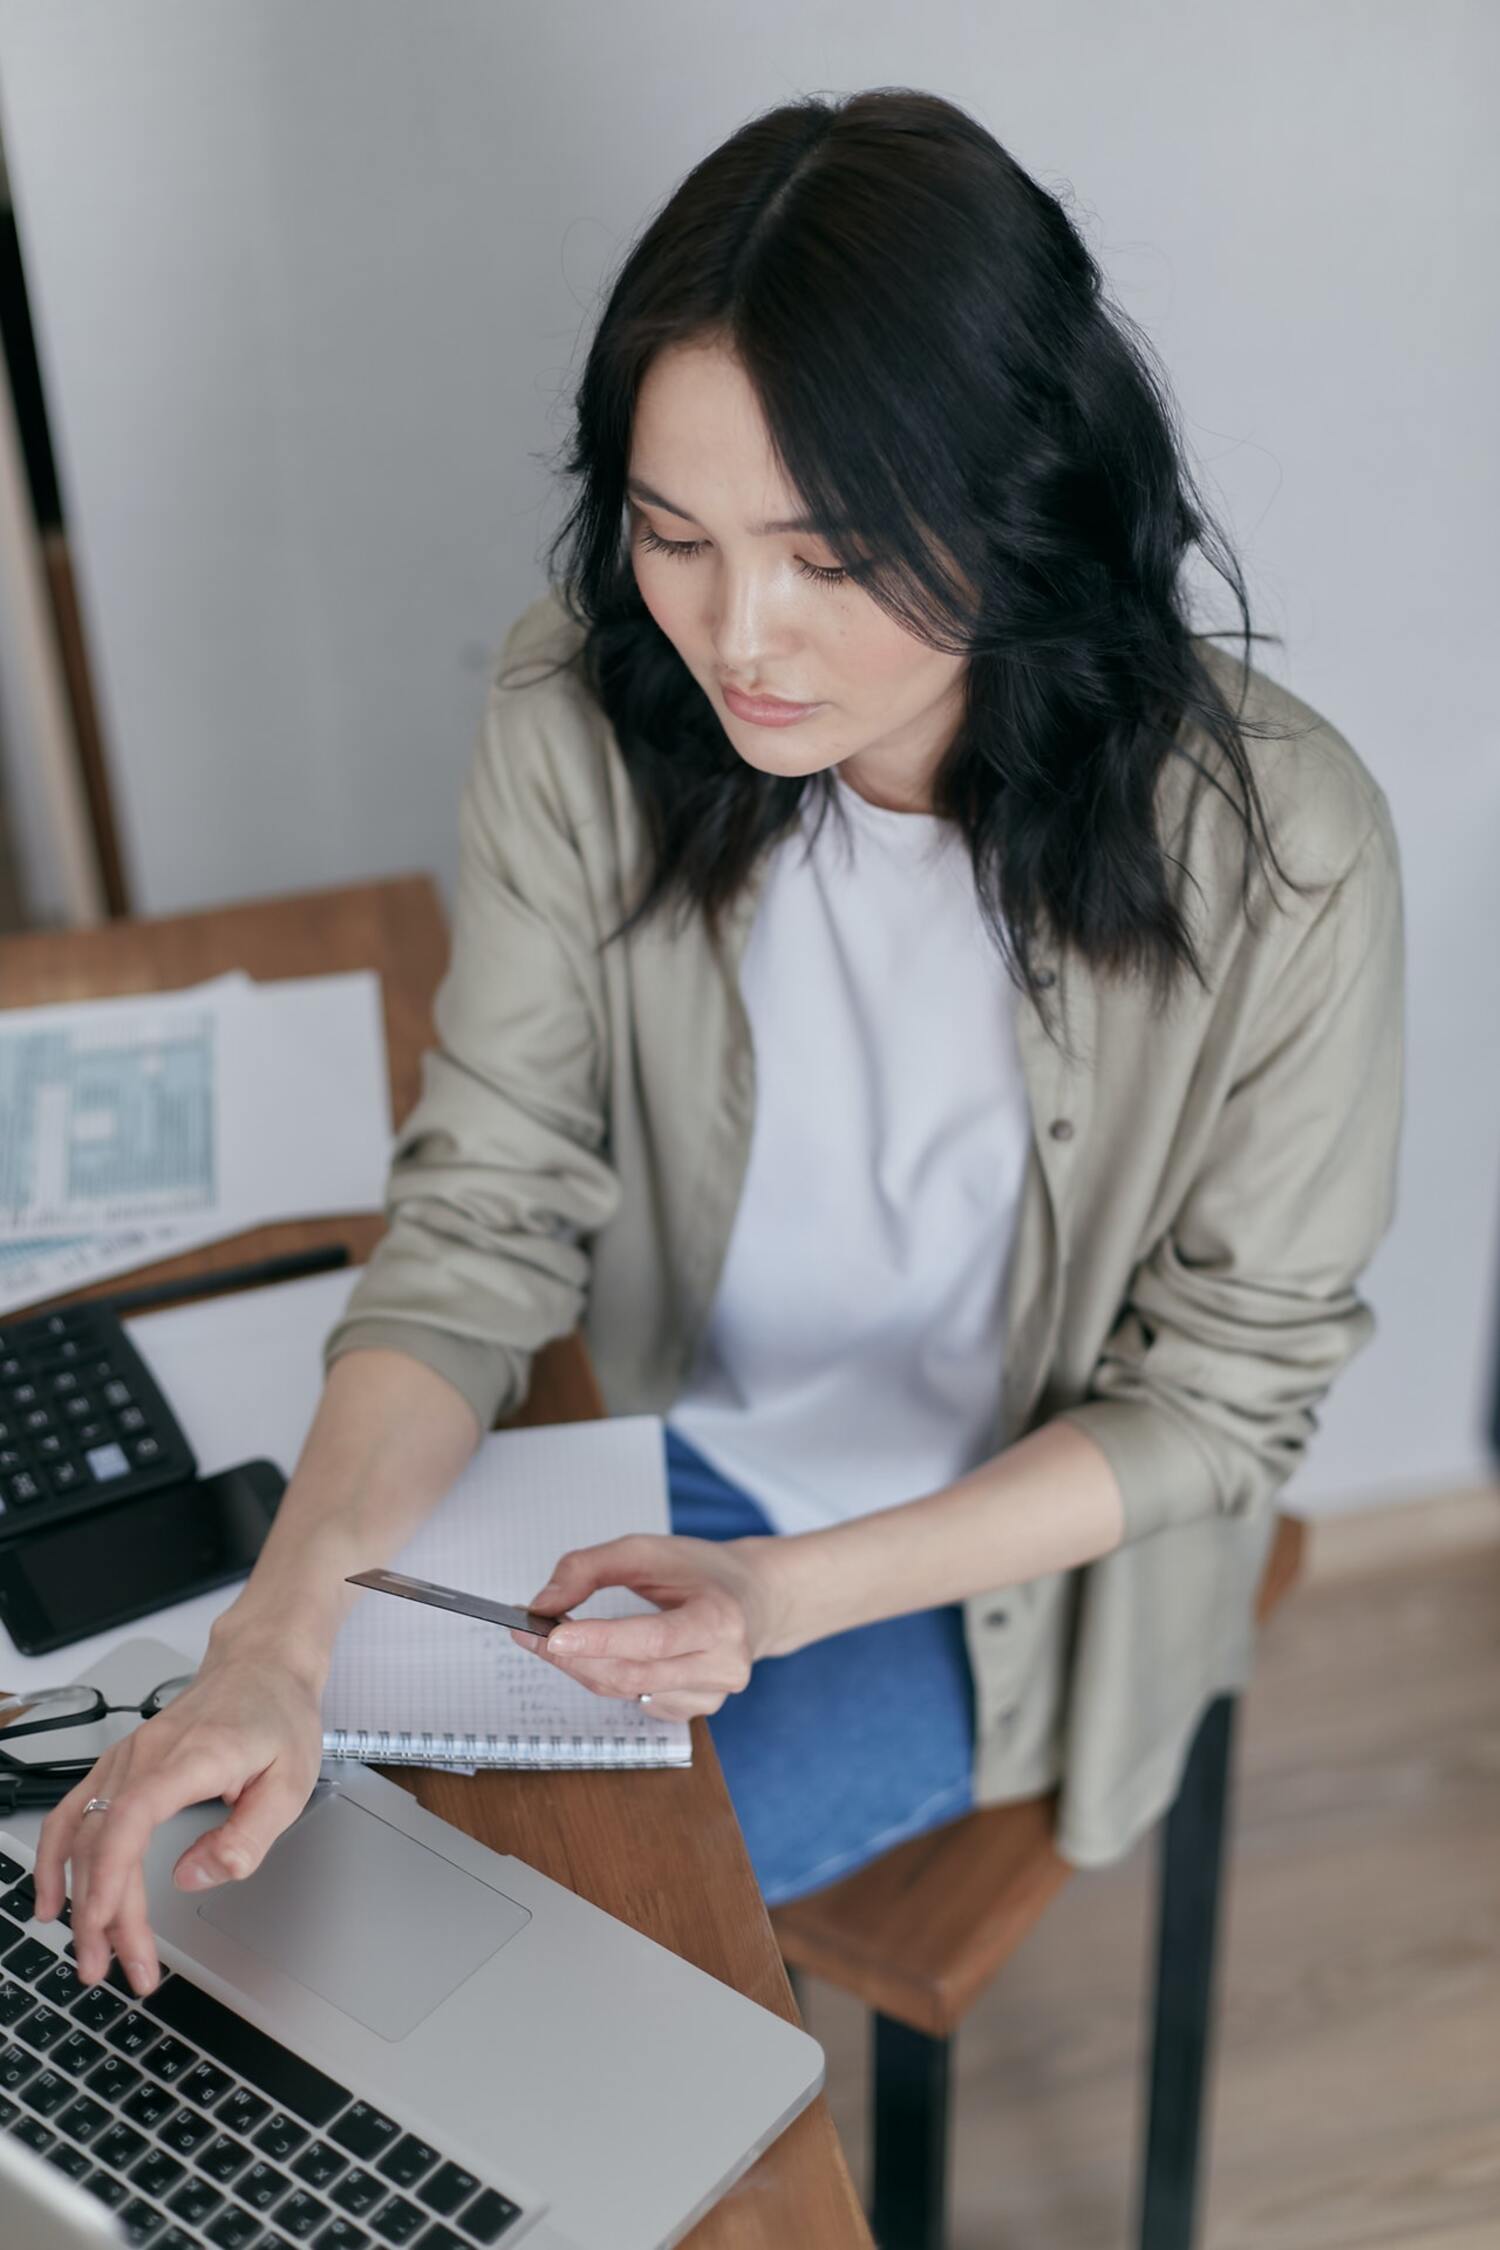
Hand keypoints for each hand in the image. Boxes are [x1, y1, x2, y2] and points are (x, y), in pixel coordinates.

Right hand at [32, 1634, 326, 1995]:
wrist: (261, 1666)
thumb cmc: (277, 1718)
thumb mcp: (291, 1783)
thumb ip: (247, 1838)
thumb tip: (194, 1878)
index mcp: (190, 1758)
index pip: (130, 1820)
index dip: (109, 1879)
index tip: (104, 1928)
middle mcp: (146, 1755)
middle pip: (104, 1842)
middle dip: (102, 1916)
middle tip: (118, 1971)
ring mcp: (126, 1758)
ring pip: (82, 1834)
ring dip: (77, 1897)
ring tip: (89, 1952)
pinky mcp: (120, 1765)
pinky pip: (72, 1813)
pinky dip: (55, 1857)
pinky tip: (52, 1897)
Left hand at [510, 1533, 787, 1720]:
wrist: (757, 1598)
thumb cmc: (701, 1570)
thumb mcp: (647, 1550)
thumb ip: (589, 1568)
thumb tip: (542, 1604)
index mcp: (719, 1618)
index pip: (653, 1639)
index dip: (600, 1641)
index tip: (550, 1633)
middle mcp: (723, 1664)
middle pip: (632, 1673)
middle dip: (572, 1657)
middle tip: (531, 1632)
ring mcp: (714, 1694)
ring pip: (628, 1691)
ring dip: (584, 1667)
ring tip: (561, 1638)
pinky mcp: (700, 1709)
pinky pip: (639, 1702)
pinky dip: (612, 1679)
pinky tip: (612, 1656)